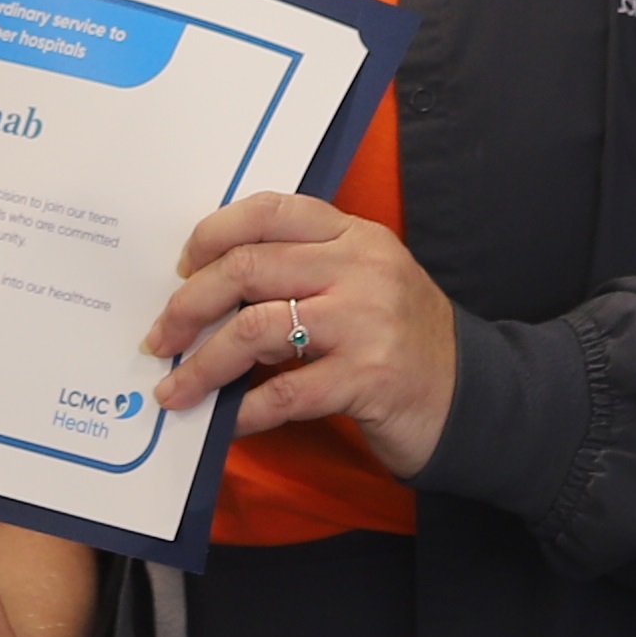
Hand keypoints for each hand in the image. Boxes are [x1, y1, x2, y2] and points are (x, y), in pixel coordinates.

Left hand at [145, 192, 456, 477]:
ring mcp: (365, 323)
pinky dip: (244, 413)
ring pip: (253, 331)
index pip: (270, 212)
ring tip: (176, 389)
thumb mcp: (363, 282)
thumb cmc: (402, 338)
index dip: (214, 234)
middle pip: (247, 269)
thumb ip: (304, 270)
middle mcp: (359, 269)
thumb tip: (210, 288)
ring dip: (202, 365)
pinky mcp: (367, 379)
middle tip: (161, 337)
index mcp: (354, 235)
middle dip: (189, 306)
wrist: (474, 396)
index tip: (182, 267)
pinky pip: (284, 393)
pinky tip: (226, 424)